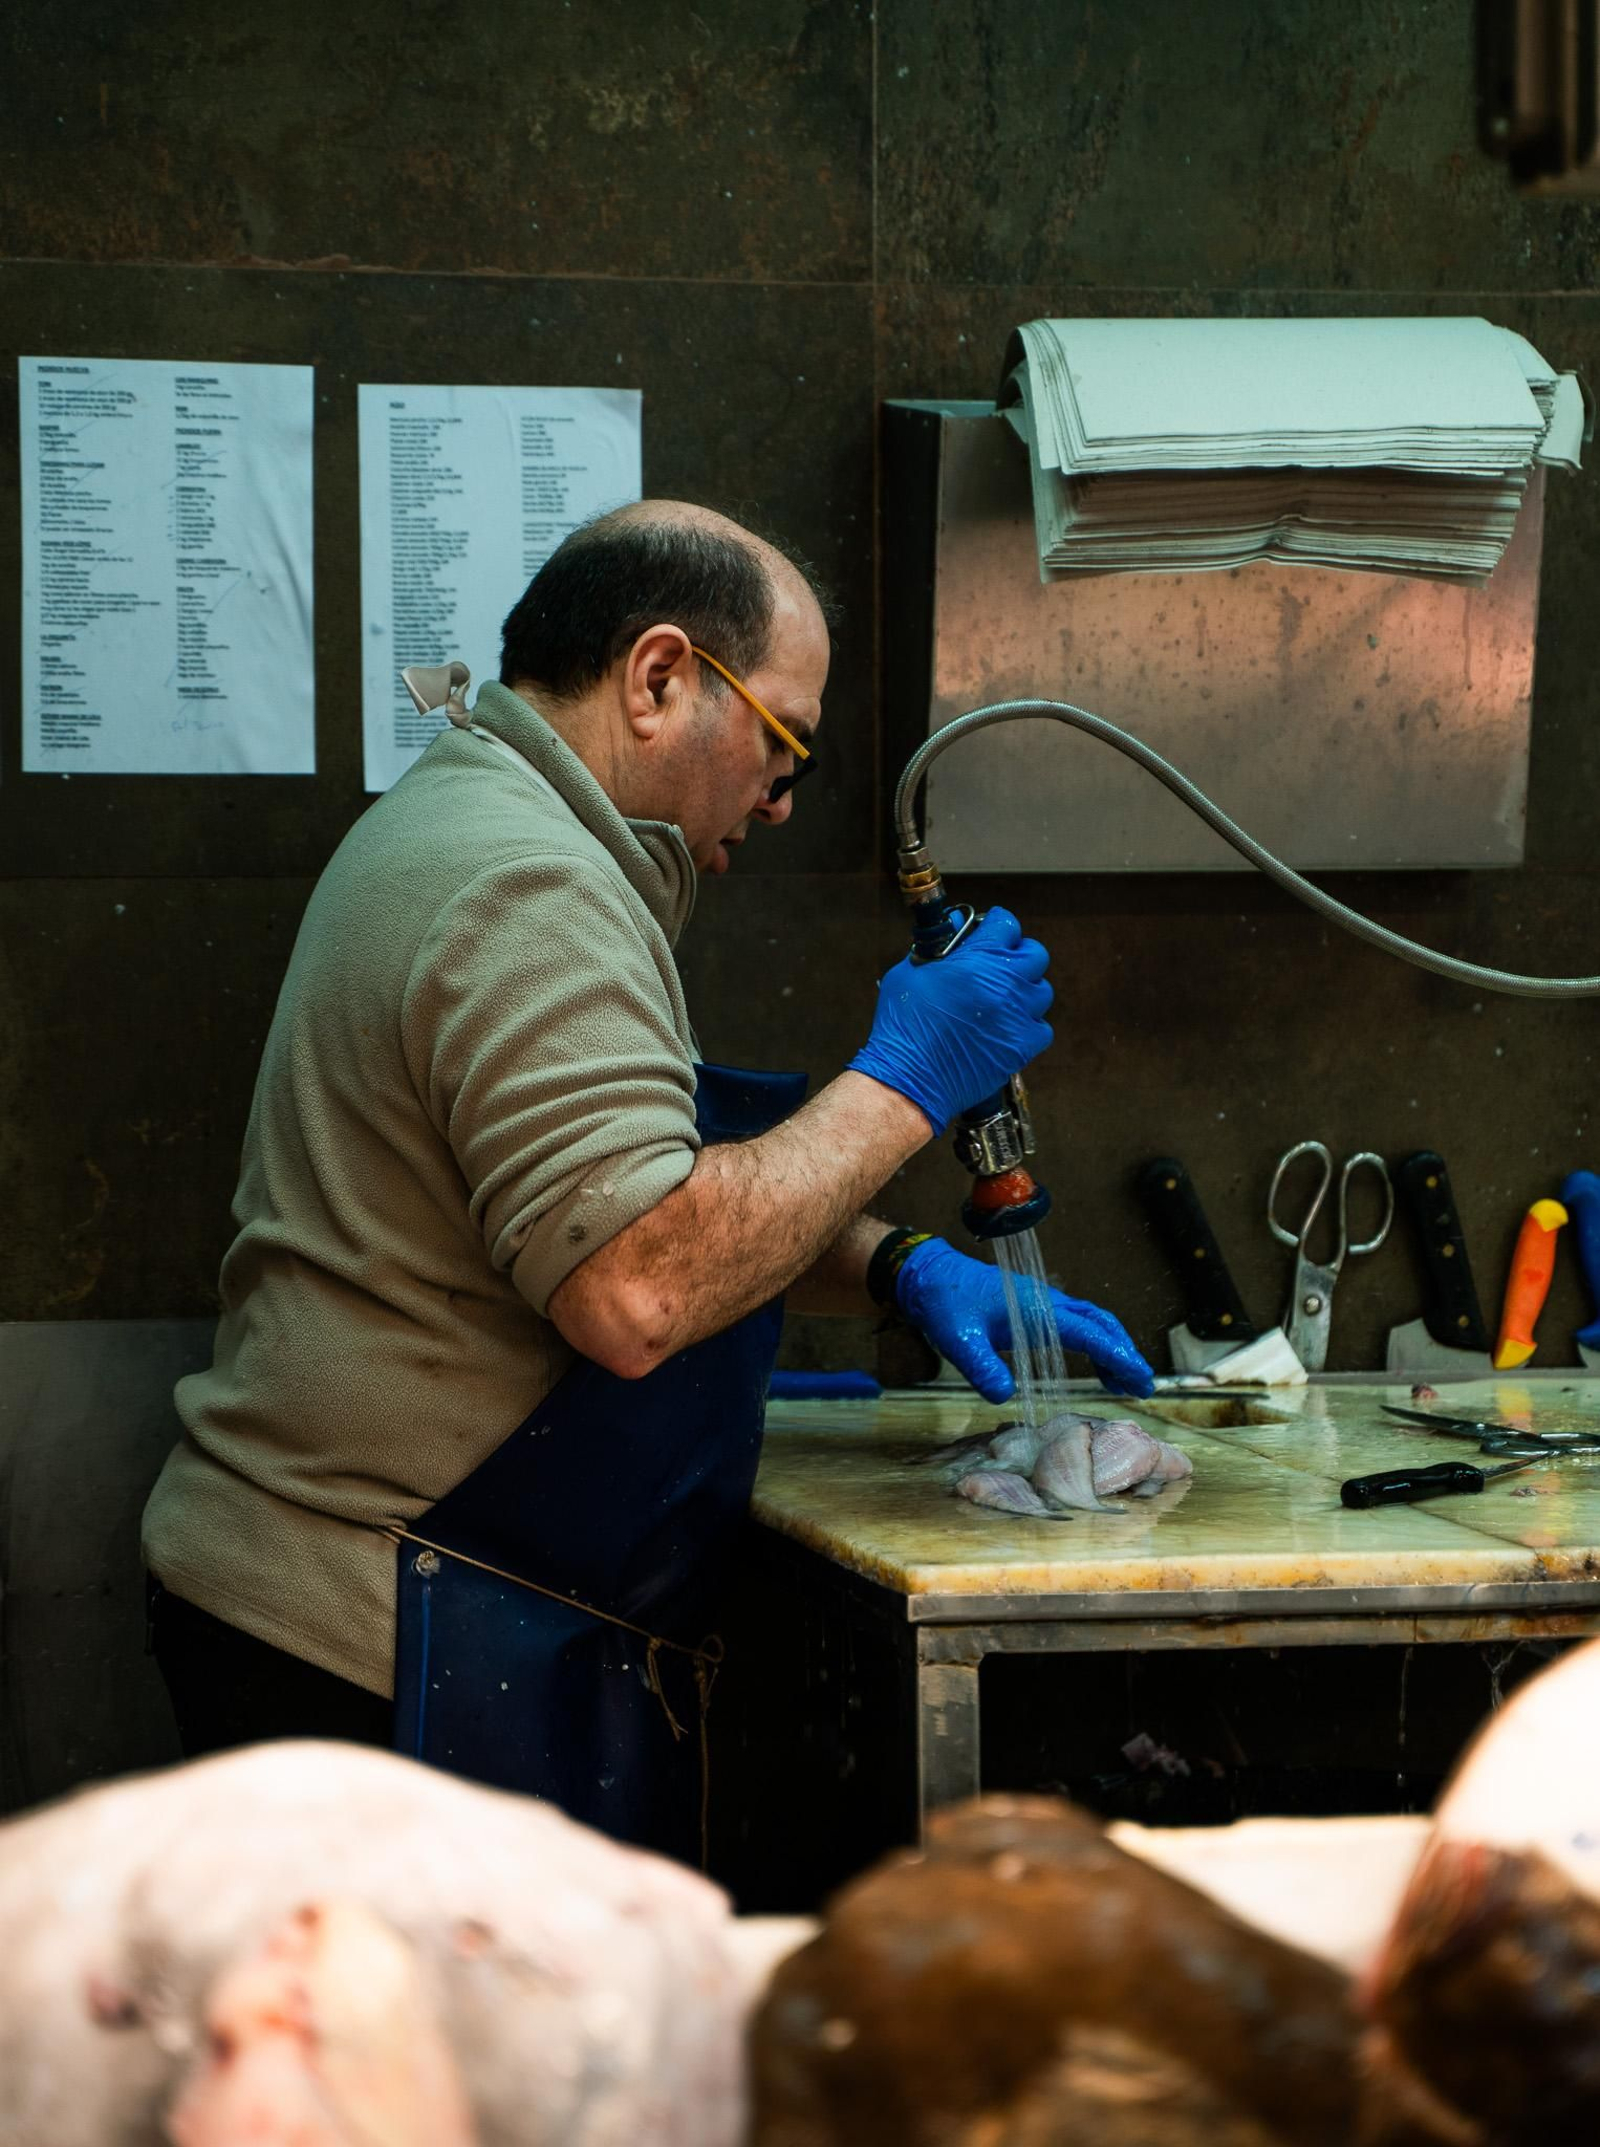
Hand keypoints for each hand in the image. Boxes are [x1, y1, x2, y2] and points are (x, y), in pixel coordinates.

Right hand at [848, 908, 1052, 1137]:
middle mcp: (1005, 985)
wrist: (910, 1079)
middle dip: (1018, 954)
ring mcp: (1017, 1017)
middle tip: (1001, 962)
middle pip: (1035, 954)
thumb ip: (938, 945)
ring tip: (1004, 998)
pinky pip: (1042, 1028)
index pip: (1007, 925)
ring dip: (1025, 991)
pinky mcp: (1021, 1047)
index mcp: (978, 960)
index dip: (997, 924)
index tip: (992, 928)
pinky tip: (1008, 1027)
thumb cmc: (904, 1027)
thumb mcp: (910, 972)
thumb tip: (956, 926)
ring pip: (1041, 992)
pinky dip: (1029, 1025)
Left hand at [894, 1237, 1154, 1402]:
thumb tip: (1004, 1396)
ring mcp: (1041, 1305)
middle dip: (1124, 1352)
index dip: (1116, 1355)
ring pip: (1092, 1322)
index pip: (1088, 1331)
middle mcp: (1046, 1303)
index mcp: (1035, 1308)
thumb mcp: (957, 1340)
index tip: (1139, 1377)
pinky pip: (1076, 1326)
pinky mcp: (1033, 1311)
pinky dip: (1095, 1346)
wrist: (928, 1277)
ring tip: (1128, 1383)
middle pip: (1100, 1323)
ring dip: (1113, 1349)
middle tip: (1143, 1385)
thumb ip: (980, 1367)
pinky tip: (1097, 1370)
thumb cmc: (943, 1304)